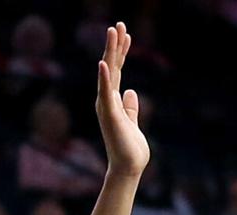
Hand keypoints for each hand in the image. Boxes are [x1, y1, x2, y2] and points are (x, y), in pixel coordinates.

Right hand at [95, 23, 148, 177]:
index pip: (117, 70)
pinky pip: (106, 93)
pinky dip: (104, 78)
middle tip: (118, 24)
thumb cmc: (131, 149)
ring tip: (112, 31)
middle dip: (115, 44)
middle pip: (111, 66)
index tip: (126, 34)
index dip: (121, 52)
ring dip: (110, 52)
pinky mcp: (110, 114)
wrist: (129, 168)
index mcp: (113, 100)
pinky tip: (103, 63)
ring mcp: (107, 105)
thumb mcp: (133, 122)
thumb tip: (131, 92)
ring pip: (108, 73)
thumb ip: (131, 108)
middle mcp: (107, 99)